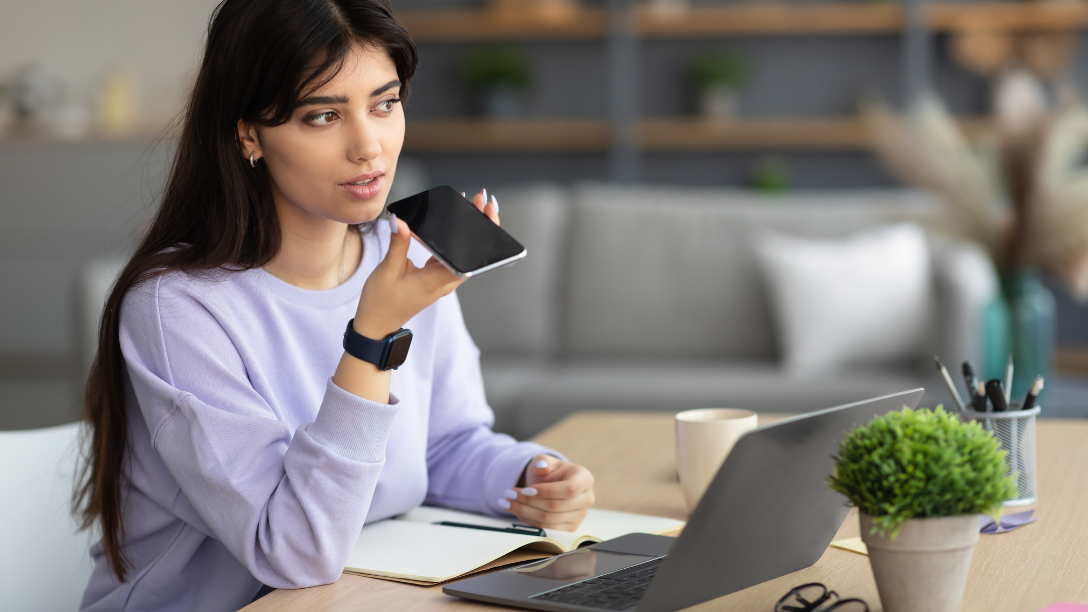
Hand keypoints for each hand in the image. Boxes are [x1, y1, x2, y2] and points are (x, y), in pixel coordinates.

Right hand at [353, 189, 497, 338]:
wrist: (377, 324)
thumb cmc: (381, 302)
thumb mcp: (388, 270)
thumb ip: (398, 243)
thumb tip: (400, 220)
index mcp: (437, 282)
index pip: (468, 257)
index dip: (481, 234)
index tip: (485, 214)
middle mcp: (445, 282)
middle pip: (471, 253)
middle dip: (479, 226)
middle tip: (480, 200)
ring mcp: (441, 281)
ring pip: (462, 254)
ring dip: (467, 231)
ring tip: (470, 205)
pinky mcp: (435, 278)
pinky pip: (449, 256)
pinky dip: (453, 239)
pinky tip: (451, 223)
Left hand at [501, 454, 594, 531]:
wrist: (551, 484)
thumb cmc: (549, 471)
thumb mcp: (544, 462)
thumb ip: (542, 462)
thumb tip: (540, 467)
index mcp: (584, 479)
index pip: (569, 489)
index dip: (546, 491)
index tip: (526, 490)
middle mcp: (587, 498)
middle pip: (556, 506)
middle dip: (529, 502)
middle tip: (509, 494)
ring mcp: (580, 516)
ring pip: (549, 520)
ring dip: (525, 512)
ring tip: (508, 502)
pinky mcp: (570, 528)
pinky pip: (547, 529)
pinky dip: (529, 521)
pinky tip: (517, 511)